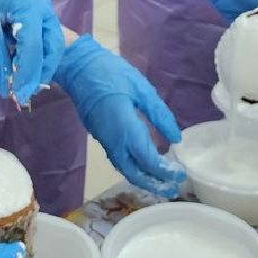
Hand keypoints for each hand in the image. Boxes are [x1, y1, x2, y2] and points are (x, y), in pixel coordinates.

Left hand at [0, 0, 64, 105]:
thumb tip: (7, 91)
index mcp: (30, 4)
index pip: (34, 46)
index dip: (28, 74)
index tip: (20, 95)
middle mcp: (43, 5)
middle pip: (52, 45)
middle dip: (41, 71)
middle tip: (27, 91)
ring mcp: (42, 8)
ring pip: (50, 43)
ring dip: (39, 64)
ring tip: (23, 82)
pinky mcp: (37, 14)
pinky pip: (42, 38)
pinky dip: (34, 54)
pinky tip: (20, 67)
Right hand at [55, 36, 184, 197]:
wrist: (77, 67)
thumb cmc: (111, 73)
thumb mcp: (141, 88)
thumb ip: (159, 114)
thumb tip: (175, 138)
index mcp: (126, 129)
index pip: (147, 160)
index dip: (164, 172)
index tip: (180, 175)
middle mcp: (114, 141)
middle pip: (134, 173)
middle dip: (154, 184)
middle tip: (173, 189)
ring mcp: (104, 140)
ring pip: (124, 168)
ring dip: (143, 179)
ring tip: (161, 183)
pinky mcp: (100, 136)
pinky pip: (118, 160)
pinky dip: (133, 168)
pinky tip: (143, 165)